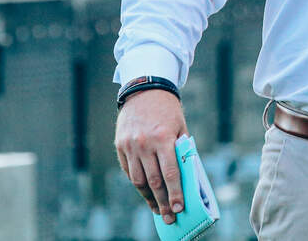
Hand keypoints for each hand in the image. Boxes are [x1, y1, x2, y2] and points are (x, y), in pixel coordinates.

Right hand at [115, 90, 188, 223]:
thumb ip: (182, 150)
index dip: (175, 193)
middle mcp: (145, 144)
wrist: (144, 90)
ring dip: (148, 198)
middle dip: (163, 202)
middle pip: (154, 181)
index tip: (180, 208)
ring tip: (158, 209)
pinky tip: (146, 193)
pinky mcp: (120, 146)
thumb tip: (187, 177)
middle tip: (170, 217)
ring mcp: (130, 146)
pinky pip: (129, 171)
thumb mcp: (180, 127)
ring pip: (139, 180)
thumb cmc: (167, 110)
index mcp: (163, 138)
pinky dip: (138, 184)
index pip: (170, 173)